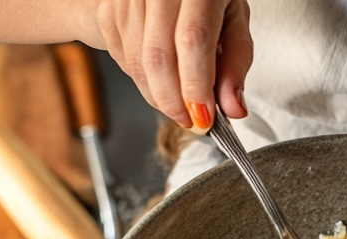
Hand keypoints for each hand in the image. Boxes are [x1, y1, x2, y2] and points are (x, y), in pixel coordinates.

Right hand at [91, 0, 252, 132]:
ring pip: (138, 66)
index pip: (193, 40)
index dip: (196, 85)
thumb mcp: (233, 20)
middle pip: (158, 58)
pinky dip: (144, 82)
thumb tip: (233, 108)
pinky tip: (160, 76)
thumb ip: (235, 63)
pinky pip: (125, 63)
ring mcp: (130, 0)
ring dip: (158, 96)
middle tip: (189, 119)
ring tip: (177, 100)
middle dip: (173, 101)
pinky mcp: (110, 14)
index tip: (203, 116)